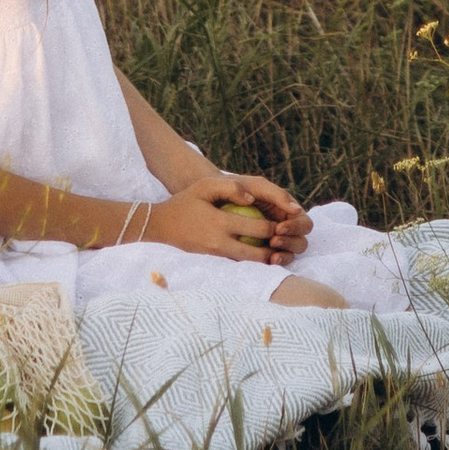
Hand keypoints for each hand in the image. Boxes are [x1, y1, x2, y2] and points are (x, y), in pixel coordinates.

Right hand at [145, 185, 297, 262]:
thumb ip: (231, 187)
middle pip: (257, 253)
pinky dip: (252, 261)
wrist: (161, 225)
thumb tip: (253, 199)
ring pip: (249, 263)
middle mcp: (220, 243)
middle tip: (286, 241)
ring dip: (265, 259)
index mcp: (221, 223)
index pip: (258, 229)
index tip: (285, 222)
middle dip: (275, 248)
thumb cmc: (186, 201)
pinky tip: (262, 255)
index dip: (276, 227)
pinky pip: (238, 262)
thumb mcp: (205, 186)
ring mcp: (217, 254)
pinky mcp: (214, 259)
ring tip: (279, 251)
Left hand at [216, 172, 312, 261]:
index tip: (278, 227)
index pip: (303, 223)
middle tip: (273, 240)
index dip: (296, 227)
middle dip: (291, 242)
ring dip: (285, 254)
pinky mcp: (263, 252)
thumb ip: (276, 194)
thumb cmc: (238, 188)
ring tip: (271, 254)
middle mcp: (285, 227)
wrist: (213, 198)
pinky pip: (276, 260)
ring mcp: (275, 241)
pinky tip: (267, 261)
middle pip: (301, 240)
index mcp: (287, 211)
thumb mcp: (256, 187)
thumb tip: (296, 210)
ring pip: (291, 253)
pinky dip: (275, 262)